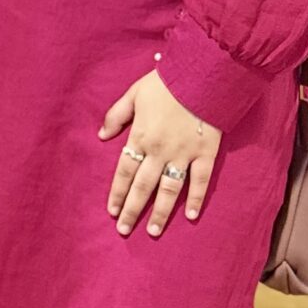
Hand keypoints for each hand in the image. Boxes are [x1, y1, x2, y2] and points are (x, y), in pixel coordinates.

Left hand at [100, 68, 221, 238]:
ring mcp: (184, 154)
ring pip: (169, 190)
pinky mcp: (206, 153)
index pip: (124, 172)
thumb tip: (102, 135)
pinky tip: (190, 216)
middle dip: (132, 210)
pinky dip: (196, 199)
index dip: (117, 192)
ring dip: (161, 212)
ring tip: (153, 232)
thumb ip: (116, 116)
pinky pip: (201, 181)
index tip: (111, 211)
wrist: (202, 75)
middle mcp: (160, 150)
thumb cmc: (165, 83)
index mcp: (141, 136)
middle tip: (124, 231)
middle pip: (143, 187)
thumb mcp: (133, 94)